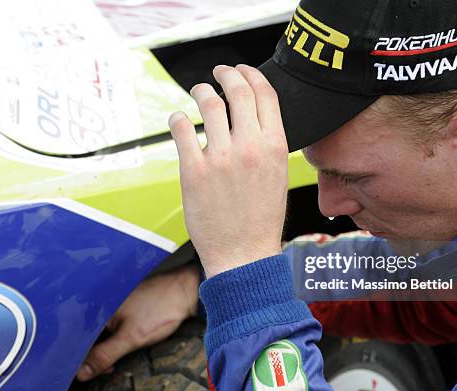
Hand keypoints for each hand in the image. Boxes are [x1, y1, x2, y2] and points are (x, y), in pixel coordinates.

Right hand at [76, 264, 199, 380]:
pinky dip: (115, 334)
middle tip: (112, 365)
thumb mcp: (131, 337)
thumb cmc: (161, 309)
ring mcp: (111, 300)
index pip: (79, 339)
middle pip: (88, 335)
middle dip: (97, 353)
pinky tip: (126, 338)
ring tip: (121, 350)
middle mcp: (101, 301)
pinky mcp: (122, 301)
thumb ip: (104, 355)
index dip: (85, 359)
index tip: (99, 369)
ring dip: (106, 345)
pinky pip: (110, 322)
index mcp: (97, 307)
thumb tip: (82, 373)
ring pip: (100, 330)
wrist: (185, 291)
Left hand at [169, 65, 287, 277]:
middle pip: (238, 91)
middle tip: (219, 72)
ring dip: (201, 91)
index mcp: (276, 147)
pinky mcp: (193, 171)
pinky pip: (182, 129)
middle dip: (227, 74)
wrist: (243, 254)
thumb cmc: (261, 219)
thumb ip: (267, 145)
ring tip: (199, 92)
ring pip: (209, 103)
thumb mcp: (278, 176)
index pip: (265, 94)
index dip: (252, 74)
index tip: (242, 70)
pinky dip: (178, 118)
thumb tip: (251, 119)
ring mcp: (221, 158)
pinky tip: (179, 119)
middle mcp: (250, 147)